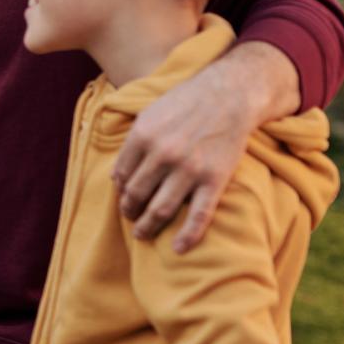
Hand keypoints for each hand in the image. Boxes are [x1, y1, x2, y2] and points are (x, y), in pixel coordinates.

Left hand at [114, 62, 258, 252]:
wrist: (229, 94)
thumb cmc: (185, 102)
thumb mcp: (149, 114)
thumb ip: (132, 143)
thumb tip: (115, 176)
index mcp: (141, 137)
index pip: (120, 175)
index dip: (119, 190)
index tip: (123, 197)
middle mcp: (162, 155)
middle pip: (136, 194)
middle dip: (129, 211)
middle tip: (130, 218)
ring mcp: (189, 169)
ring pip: (160, 209)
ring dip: (147, 226)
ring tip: (142, 234)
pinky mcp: (214, 180)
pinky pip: (198, 215)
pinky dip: (188, 235)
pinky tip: (178, 248)